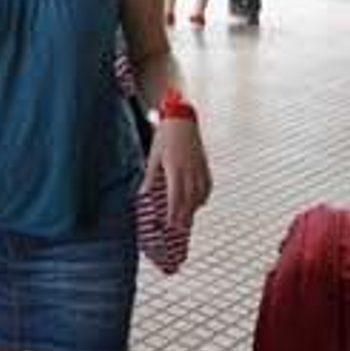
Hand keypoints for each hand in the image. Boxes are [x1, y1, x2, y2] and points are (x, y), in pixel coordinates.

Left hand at [142, 118, 212, 232]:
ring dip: (193, 209)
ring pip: (199, 194)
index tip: (169, 225)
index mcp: (175, 168)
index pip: (175, 197)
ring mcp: (200, 168)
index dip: (173, 213)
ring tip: (187, 220)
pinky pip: (207, 186)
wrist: (182, 120)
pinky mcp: (205, 165)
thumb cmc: (165, 138)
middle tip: (179, 230)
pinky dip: (203, 197)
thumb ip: (150, 179)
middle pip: (189, 199)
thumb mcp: (153, 158)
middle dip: (184, 216)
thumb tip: (143, 195)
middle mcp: (190, 170)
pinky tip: (198, 203)